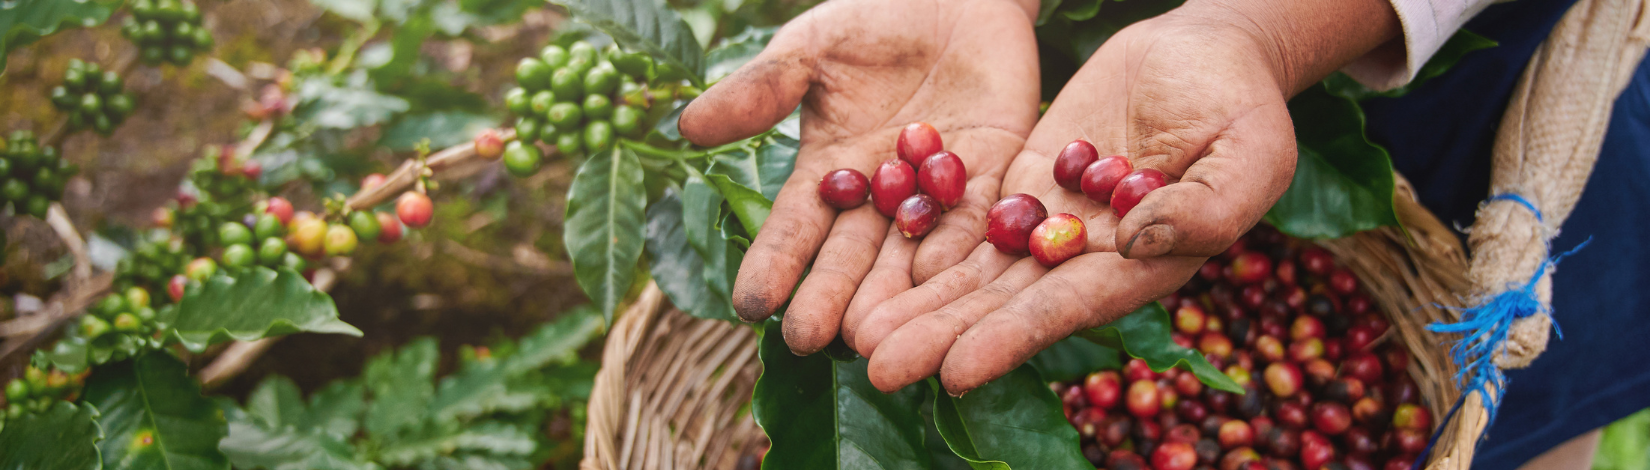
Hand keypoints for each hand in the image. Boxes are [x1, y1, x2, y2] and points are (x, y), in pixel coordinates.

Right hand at [678, 0, 1041, 354]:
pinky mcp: (993, 176)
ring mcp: (935, 191)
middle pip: (851, 255)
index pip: (795, 227)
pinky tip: (940, 281)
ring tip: (873, 336)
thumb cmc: (872, 17)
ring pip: (911, 253)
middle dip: (830, 297)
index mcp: (828, 171)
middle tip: (810, 340)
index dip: (774, 264)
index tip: (750, 304)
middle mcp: (879, 196)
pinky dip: (958, 248)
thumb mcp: (811, 48)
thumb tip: (686, 126)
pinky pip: (976, 218)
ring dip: (893, 296)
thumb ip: (761, 89)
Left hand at [851, 0, 1398, 394]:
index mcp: (1142, 266)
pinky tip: (874, 267)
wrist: (1206, 55)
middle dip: (941, 335)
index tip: (954, 369)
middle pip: (1002, 304)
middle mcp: (1086, 259)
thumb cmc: (1244, 106)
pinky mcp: (1024, 183)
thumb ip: (1205, 206)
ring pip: (975, 271)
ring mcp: (1050, 222)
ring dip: (918, 303)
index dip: (1010, 339)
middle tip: (877, 364)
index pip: (1065, 309)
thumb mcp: (1249, 153)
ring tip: (857, 335)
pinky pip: (969, 218)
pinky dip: (925, 244)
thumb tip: (1131, 241)